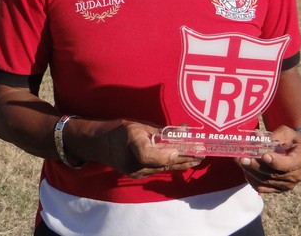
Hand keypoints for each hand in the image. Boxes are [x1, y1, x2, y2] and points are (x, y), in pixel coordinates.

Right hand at [78, 119, 203, 178]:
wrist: (98, 144)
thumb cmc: (118, 130)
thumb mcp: (139, 125)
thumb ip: (161, 131)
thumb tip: (184, 130)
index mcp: (132, 143)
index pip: (150, 154)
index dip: (167, 154)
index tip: (182, 150)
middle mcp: (134, 162)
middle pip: (163, 163)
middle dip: (184, 158)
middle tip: (202, 154)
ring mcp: (136, 171)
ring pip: (163, 168)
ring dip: (181, 163)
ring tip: (198, 158)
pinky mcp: (138, 175)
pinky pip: (158, 169)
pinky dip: (172, 165)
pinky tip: (184, 163)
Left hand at [237, 125, 300, 193]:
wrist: (299, 153)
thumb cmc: (293, 140)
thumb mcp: (287, 133)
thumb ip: (274, 135)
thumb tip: (256, 136)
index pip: (287, 165)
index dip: (274, 162)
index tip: (263, 156)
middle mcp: (295, 176)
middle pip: (272, 174)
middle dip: (255, 166)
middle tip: (242, 158)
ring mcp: (286, 185)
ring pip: (265, 181)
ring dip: (250, 171)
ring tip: (240, 161)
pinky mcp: (278, 189)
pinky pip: (262, 188)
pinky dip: (252, 179)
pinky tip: (245, 169)